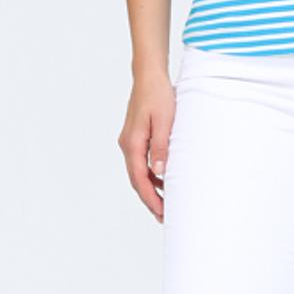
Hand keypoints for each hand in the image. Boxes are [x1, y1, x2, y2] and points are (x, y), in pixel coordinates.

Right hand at [118, 72, 176, 221]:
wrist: (149, 75)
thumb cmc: (158, 95)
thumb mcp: (165, 121)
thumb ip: (162, 148)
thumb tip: (160, 174)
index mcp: (133, 144)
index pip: (140, 180)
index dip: (151, 199)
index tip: (162, 213)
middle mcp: (128, 145)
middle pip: (137, 180)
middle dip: (150, 200)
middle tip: (165, 217)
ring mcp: (130, 141)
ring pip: (138, 173)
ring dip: (150, 189)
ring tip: (165, 204)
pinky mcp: (136, 137)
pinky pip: (141, 162)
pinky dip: (150, 175)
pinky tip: (163, 181)